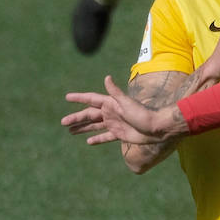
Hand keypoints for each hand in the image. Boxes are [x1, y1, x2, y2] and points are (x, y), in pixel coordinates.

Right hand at [62, 75, 180, 145]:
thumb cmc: (143, 114)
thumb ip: (115, 92)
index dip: (79, 98)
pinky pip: (105, 136)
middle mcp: (111, 113)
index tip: (67, 97)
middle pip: (89, 115)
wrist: (157, 128)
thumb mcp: (127, 103)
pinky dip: (97, 139)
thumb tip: (107, 77)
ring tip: (70, 131)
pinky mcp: (119, 134)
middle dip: (76, 118)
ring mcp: (114, 124)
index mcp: (111, 103)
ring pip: (94, 126)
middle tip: (63, 122)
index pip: (91, 100)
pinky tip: (88, 142)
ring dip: (83, 128)